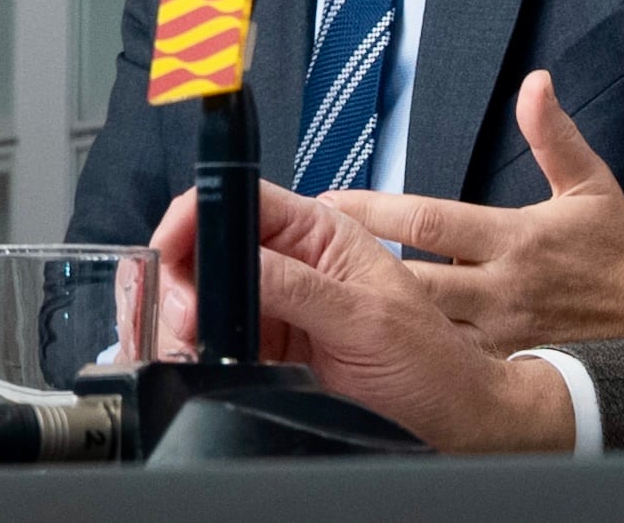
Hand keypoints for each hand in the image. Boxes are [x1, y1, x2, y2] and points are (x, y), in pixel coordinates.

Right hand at [149, 173, 579, 451]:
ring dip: (182, 317)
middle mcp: (292, 263)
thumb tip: (233, 261)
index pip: (243, 199)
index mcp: (321, 233)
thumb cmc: (432, 362)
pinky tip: (198, 360)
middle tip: (186, 316)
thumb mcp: (367, 319)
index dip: (200, 214)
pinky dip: (193, 350)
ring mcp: (275, 309)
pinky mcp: (265, 352)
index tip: (174, 248)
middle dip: (183, 277)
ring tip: (193, 342)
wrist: (449, 422)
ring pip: (200, 295)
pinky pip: (211, 341)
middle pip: (208, 247)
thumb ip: (299, 287)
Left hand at [323, 72, 623, 349]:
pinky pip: (444, 366)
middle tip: (299, 255)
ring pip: (420, 328)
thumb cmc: (618, 249)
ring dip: (369, 315)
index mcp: (515, 237)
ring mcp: (497, 333)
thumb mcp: (591, 184)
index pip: (430, 222)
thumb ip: (555, 134)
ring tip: (313, 303)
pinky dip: (403, 360)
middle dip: (353, 268)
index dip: (374, 212)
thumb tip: (535, 82)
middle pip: (410, 279)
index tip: (327, 202)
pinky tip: (360, 355)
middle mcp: (499, 288)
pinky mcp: (501, 366)